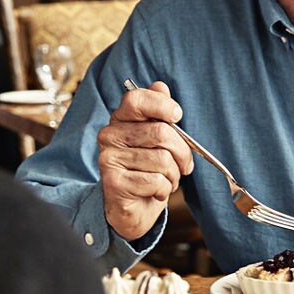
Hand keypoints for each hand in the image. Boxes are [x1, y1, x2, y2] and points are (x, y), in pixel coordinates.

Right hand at [97, 80, 192, 240]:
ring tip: (167, 180)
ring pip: (162, 160)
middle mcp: (109, 135)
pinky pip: (156, 181)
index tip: (177, 116)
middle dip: (182, 152)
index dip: (162, 105)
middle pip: (160, 133)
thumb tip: (160, 86)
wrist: (133, 208)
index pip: (136, 99)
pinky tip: (156, 192)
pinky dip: (165, 189)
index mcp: (121, 119)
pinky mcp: (113, 182)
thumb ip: (158, 113)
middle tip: (184, 165)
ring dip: (173, 175)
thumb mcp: (157, 139)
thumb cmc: (149, 169)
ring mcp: (108, 159)